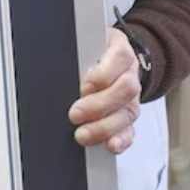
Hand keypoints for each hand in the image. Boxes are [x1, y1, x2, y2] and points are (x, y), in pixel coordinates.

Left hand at [67, 29, 140, 153]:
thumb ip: (76, 53)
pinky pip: (131, 130)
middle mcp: (129, 73)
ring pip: (129, 112)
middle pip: (126, 89)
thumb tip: (57, 66)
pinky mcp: (128, 116)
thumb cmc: (90, 52)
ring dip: (105, 126)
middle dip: (99, 104)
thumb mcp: (83, 45)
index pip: (120, 57)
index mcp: (119, 50)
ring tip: (83, 134)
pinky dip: (120, 140)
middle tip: (76, 113)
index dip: (103, 74)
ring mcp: (132, 96)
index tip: (84, 86)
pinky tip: (109, 145)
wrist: (106, 57)